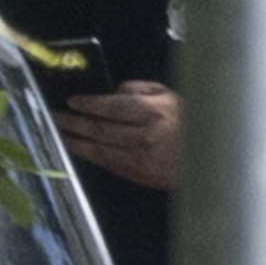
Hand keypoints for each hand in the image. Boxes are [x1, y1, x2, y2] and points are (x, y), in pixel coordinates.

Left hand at [54, 81, 183, 192]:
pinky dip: (90, 156)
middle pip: (100, 129)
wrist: (210, 160)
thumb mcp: (171, 96)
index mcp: (155, 113)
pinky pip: (108, 164)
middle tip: (55, 116)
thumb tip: (115, 90)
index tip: (73, 100)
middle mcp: (145, 137)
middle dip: (73, 122)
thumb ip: (142, 89)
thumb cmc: (191, 123)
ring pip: (99, 150)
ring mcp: (141, 159)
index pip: (113, 107)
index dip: (90, 104)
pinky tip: (79, 149)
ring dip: (75, 142)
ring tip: (59, 133)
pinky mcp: (139, 175)